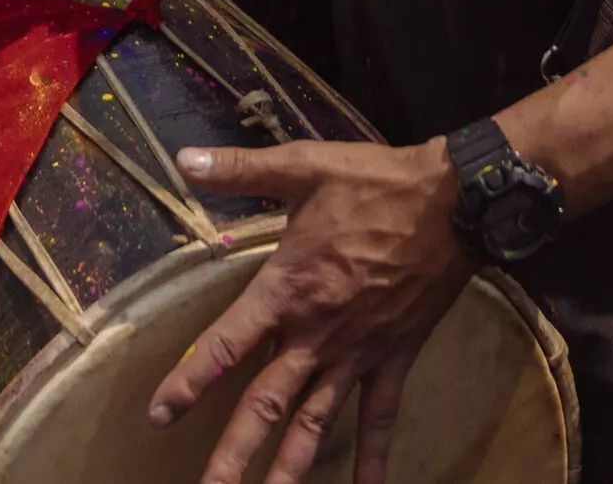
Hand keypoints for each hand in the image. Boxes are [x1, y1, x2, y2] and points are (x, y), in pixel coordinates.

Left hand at [148, 136, 468, 483]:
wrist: (452, 205)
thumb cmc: (374, 183)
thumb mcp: (303, 166)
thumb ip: (241, 170)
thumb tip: (184, 160)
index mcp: (288, 288)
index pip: (228, 344)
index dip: (190, 379)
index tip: (160, 415)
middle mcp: (317, 333)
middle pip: (265, 403)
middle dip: (233, 454)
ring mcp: (357, 354)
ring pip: (314, 424)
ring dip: (289, 469)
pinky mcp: (394, 359)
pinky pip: (380, 419)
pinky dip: (373, 460)